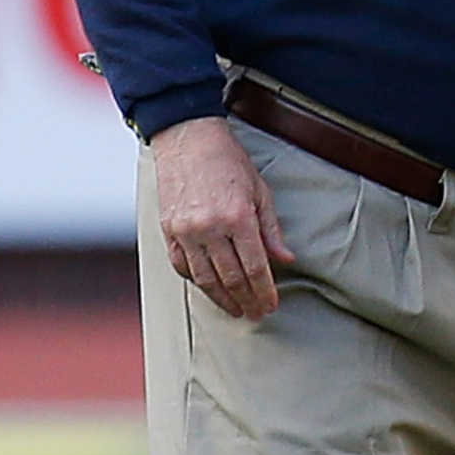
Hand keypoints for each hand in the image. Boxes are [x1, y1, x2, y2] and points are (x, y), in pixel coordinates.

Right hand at [151, 115, 290, 321]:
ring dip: (221, 298)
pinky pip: (181, 265)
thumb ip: (271, 230)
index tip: (271, 305)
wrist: (189, 140)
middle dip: (246, 300)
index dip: (264, 290)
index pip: (255, 266)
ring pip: (204, 277)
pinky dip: (196, 281)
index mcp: (237, 217)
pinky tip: (209, 290)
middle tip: (256, 315)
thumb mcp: (260, 191)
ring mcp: (185, 230)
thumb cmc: (230, 162)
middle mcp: (209, 227)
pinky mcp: (168, 230)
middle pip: (230, 277)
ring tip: (236, 310)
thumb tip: (286, 261)